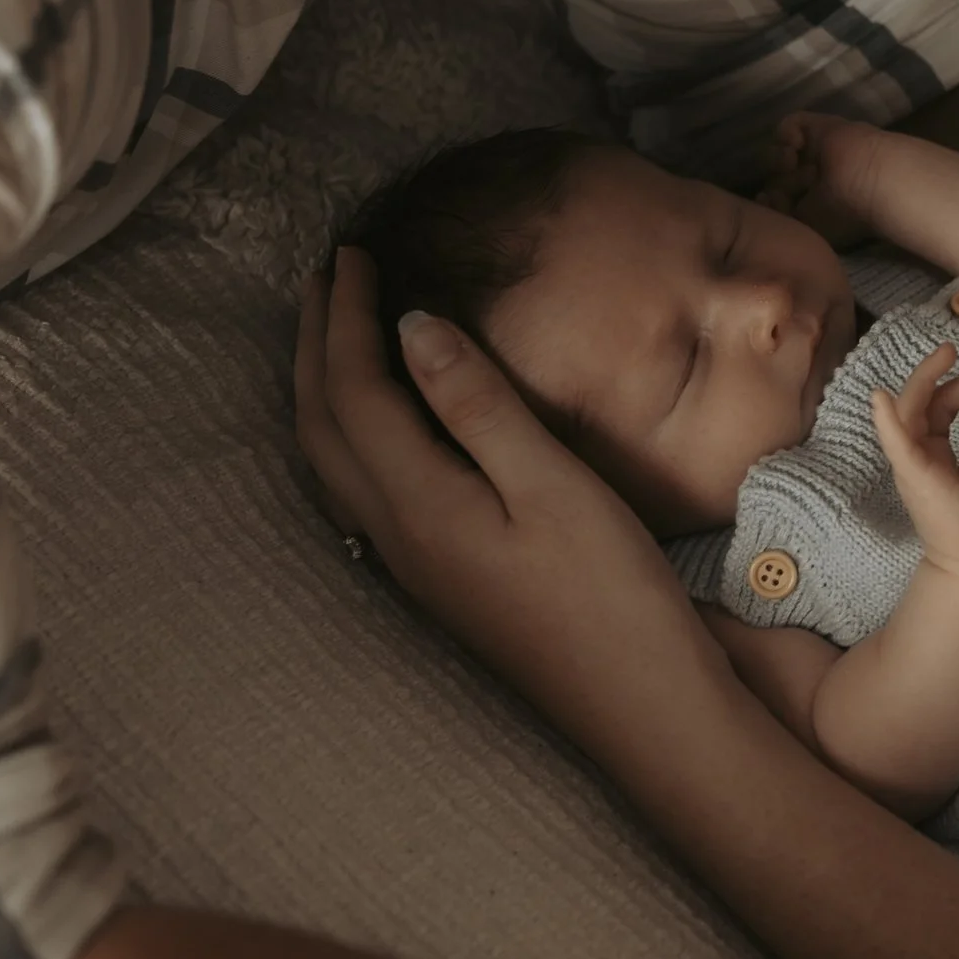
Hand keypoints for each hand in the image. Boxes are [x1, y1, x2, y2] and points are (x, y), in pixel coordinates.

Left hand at [294, 249, 673, 702]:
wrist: (642, 708)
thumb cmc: (610, 594)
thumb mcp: (551, 485)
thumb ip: (476, 404)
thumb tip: (410, 325)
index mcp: (416, 503)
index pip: (353, 390)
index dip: (347, 316)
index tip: (355, 251)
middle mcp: (395, 536)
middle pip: (323, 426)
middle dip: (316, 345)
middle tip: (332, 276)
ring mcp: (414, 567)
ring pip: (335, 462)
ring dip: (325, 390)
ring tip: (340, 334)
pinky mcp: (441, 582)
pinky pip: (362, 490)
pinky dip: (353, 433)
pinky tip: (385, 426)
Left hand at [762, 108, 881, 244]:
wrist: (871, 182)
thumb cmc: (844, 213)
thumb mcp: (807, 225)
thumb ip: (782, 214)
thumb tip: (763, 198)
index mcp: (817, 200)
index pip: (779, 194)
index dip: (768, 197)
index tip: (768, 201)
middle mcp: (816, 174)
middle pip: (776, 174)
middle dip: (779, 182)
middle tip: (795, 189)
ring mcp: (818, 149)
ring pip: (779, 150)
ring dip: (779, 161)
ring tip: (794, 166)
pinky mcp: (820, 126)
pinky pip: (789, 124)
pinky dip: (786, 135)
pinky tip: (797, 147)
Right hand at [870, 340, 958, 576]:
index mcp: (929, 453)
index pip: (940, 405)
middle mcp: (915, 456)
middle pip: (919, 401)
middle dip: (934, 372)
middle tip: (954, 347)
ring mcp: (913, 466)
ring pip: (907, 412)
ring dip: (923, 380)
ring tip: (947, 353)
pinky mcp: (917, 477)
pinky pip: (897, 445)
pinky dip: (889, 422)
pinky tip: (884, 399)